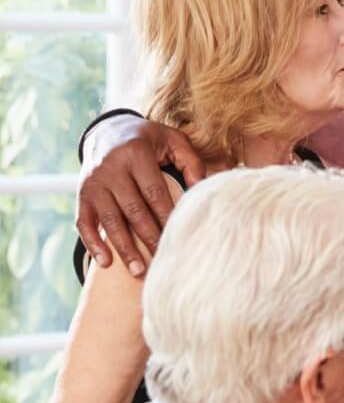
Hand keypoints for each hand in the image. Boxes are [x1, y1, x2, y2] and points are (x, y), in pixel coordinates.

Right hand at [77, 115, 204, 274]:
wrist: (107, 131)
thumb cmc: (148, 140)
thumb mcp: (172, 140)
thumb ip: (191, 162)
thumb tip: (203, 190)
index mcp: (135, 154)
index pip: (154, 192)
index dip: (167, 217)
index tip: (180, 237)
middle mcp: (110, 168)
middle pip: (133, 210)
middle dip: (149, 238)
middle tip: (164, 260)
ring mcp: (93, 183)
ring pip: (109, 220)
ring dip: (124, 248)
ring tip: (140, 271)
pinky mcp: (81, 194)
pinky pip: (83, 221)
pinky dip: (92, 243)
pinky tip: (106, 263)